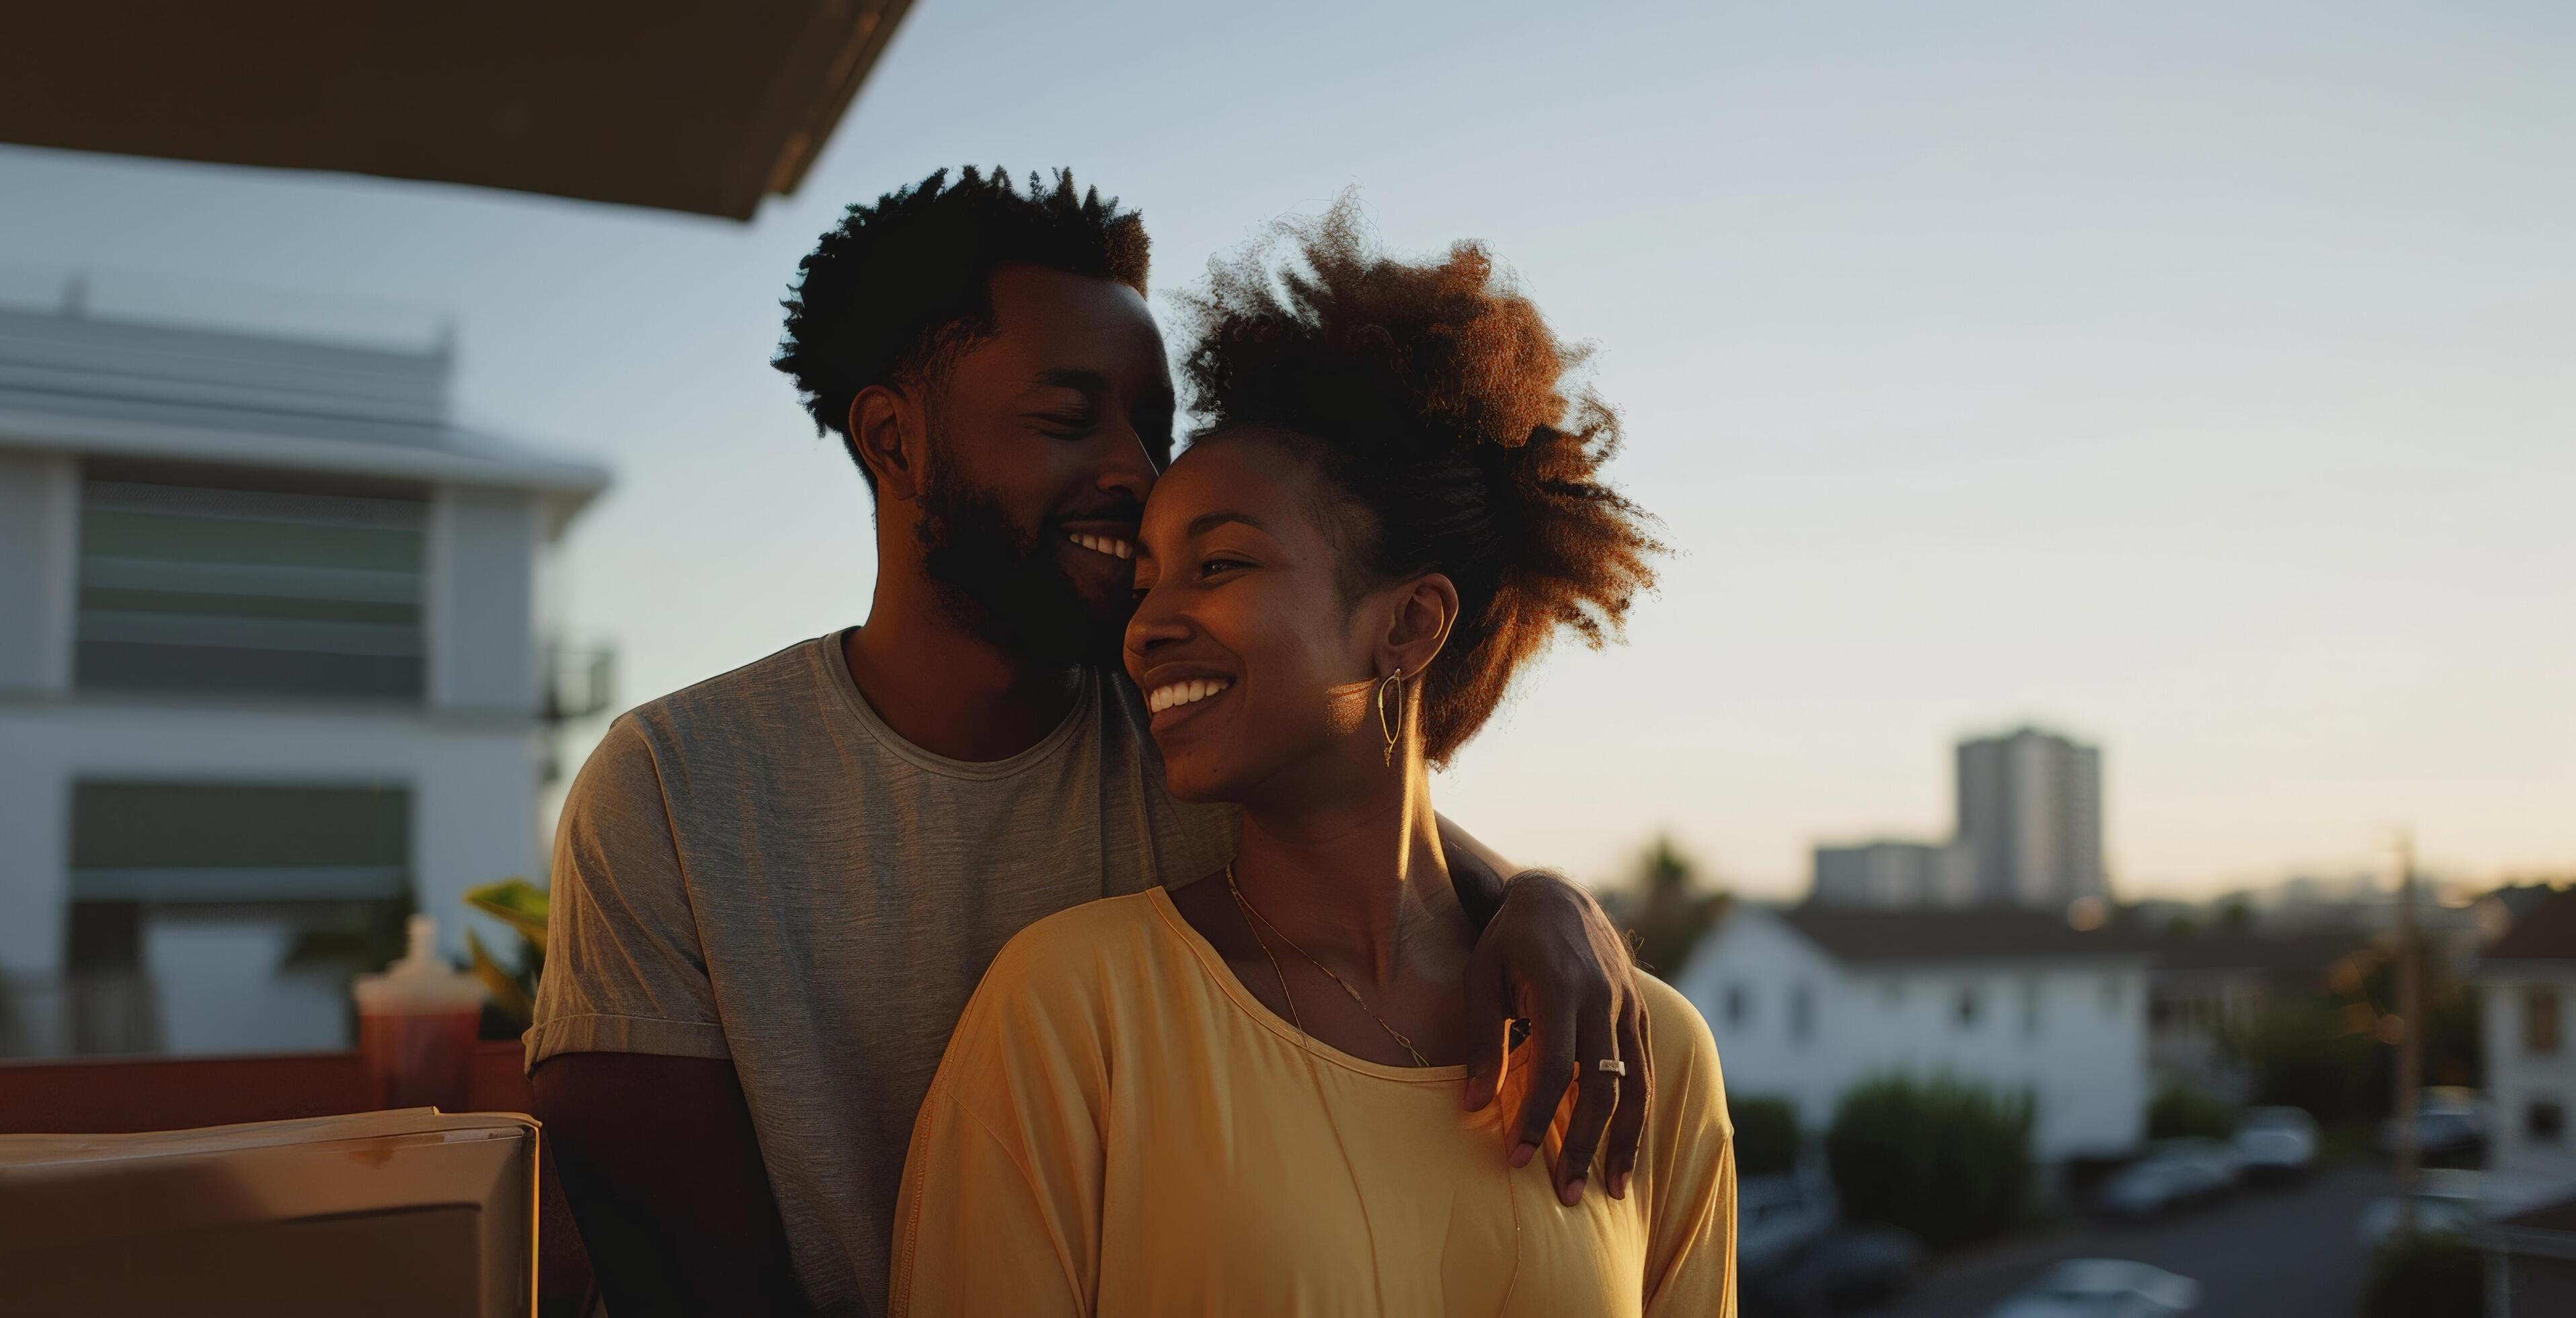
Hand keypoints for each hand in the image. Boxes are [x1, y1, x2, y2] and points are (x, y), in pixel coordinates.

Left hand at [1462, 871, 1650, 1205]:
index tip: (1516, 1159)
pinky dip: (1639, 1113)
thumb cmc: (1507, 941)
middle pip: (1602, 1085)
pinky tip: (1627, 1148)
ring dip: (1625, 1141)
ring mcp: (1629, 1005)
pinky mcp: (1640, 1012)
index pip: (1554, 1066)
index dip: (1536, 1116)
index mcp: (1559, 986)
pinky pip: (1647, 1070)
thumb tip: (1471, 1107)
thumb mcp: (1482, 979)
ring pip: (1638, 1084)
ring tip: (1615, 1190)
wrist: (1556, 896)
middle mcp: (1603, 998)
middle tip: (1568, 1196)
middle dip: (1585, 1145)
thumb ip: (1482, 1042)